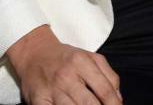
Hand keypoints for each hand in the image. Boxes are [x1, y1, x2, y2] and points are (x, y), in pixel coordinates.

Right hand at [6, 25, 121, 104]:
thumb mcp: (91, 57)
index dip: (114, 104)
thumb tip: (118, 98)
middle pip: (89, 103)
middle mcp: (66, 76)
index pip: (104, 89)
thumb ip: (109, 75)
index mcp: (82, 63)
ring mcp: (52, 90)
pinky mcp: (38, 101)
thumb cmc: (67, 58)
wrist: (34, 53)